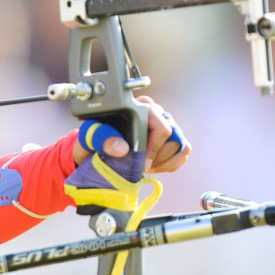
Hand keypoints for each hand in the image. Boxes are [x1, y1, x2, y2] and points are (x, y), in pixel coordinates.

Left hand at [71, 95, 189, 173]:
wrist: (96, 142)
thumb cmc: (94, 135)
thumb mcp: (91, 135)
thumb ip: (101, 137)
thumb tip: (122, 149)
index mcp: (140, 107)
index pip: (161, 129)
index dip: (153, 150)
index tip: (142, 163)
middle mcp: (157, 112)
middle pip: (174, 138)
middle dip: (159, 158)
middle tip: (142, 167)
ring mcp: (166, 124)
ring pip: (182, 146)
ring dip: (166, 162)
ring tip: (147, 167)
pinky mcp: (170, 137)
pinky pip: (183, 152)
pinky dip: (171, 164)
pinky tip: (154, 167)